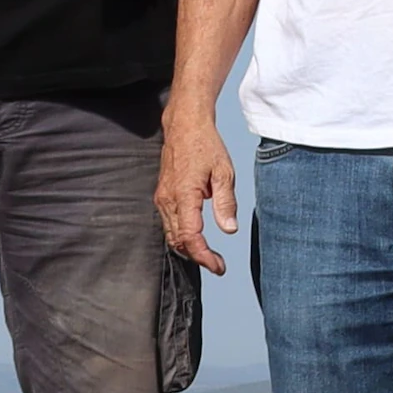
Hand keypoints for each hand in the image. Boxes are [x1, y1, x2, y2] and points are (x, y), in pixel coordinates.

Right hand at [158, 113, 238, 274]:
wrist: (185, 125)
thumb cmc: (205, 145)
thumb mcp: (224, 172)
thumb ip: (226, 202)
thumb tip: (229, 229)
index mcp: (184, 195)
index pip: (190, 237)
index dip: (204, 256)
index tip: (218, 267)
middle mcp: (168, 200)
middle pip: (178, 241)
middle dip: (198, 257)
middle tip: (218, 264)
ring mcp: (162, 198)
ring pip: (171, 235)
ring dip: (189, 249)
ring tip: (210, 255)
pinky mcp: (163, 196)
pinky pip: (169, 224)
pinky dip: (182, 236)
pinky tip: (197, 239)